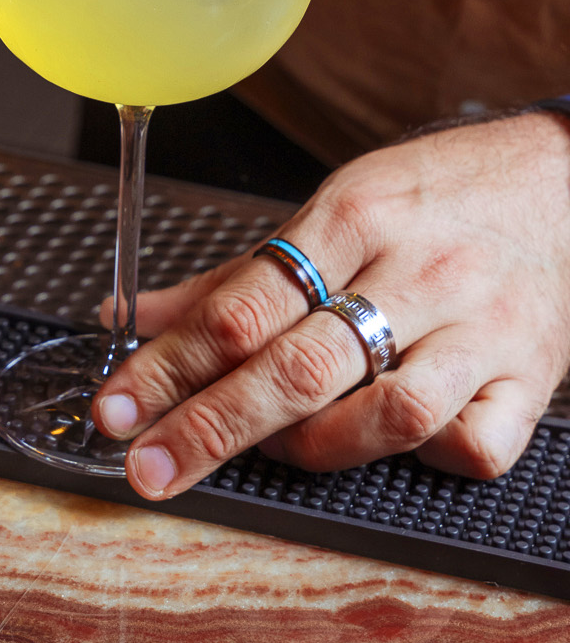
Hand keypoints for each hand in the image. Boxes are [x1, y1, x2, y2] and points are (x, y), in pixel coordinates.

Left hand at [92, 113, 569, 498]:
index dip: (170, 363)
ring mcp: (480, 328)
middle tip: (149, 465)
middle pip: (301, 366)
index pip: (243, 304)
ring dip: (315, 446)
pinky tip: (390, 440)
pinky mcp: (531, 375)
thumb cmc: (430, 194)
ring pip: (389, 414)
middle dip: (211, 426)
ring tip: (272, 447)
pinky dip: (426, 456)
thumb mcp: (329, 207)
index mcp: (351, 218)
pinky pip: (475, 443)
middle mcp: (415, 272)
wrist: (556, 178)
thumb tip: (137, 316)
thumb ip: (234, 277)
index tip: (117, 405)